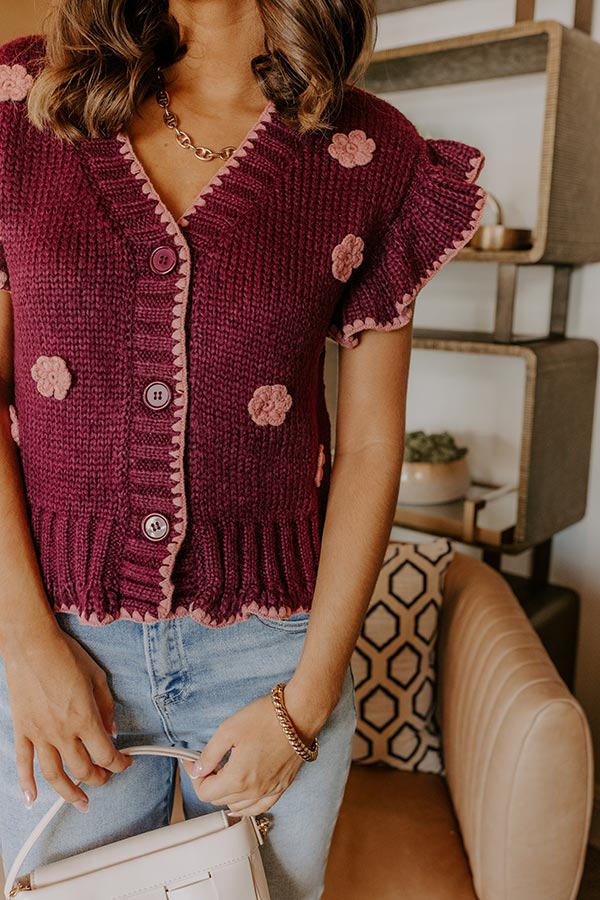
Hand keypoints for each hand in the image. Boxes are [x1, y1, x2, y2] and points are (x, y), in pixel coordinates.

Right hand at [3, 624, 132, 810]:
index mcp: (85, 718)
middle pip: (83, 770)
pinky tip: (31, 799)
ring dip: (69, 793)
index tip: (125, 762)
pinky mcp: (23, 730)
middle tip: (106, 777)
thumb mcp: (97, 677)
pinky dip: (26, 784)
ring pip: (54, 776)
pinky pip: (23, 763)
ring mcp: (40, 734)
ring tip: (80, 802)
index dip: (120, 764)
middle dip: (100, 778)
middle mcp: (62, 732)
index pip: (106, 755)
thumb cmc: (66, 656)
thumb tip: (112, 730)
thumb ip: (107, 707)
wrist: (32, 645)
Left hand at [181, 692, 319, 817]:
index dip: (195, 777)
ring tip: (226, 773)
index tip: (194, 761)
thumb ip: (209, 754)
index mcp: (238, 779)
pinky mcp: (282, 786)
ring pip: (238, 806)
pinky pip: (260, 807)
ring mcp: (270, 791)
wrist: (299, 714)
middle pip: (220, 800)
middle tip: (209, 762)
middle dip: (209, 783)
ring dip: (226, 794)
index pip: (205, 793)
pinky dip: (247, 806)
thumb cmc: (265, 718)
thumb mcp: (228, 730)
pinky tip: (242, 797)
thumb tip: (198, 769)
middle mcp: (254, 792)